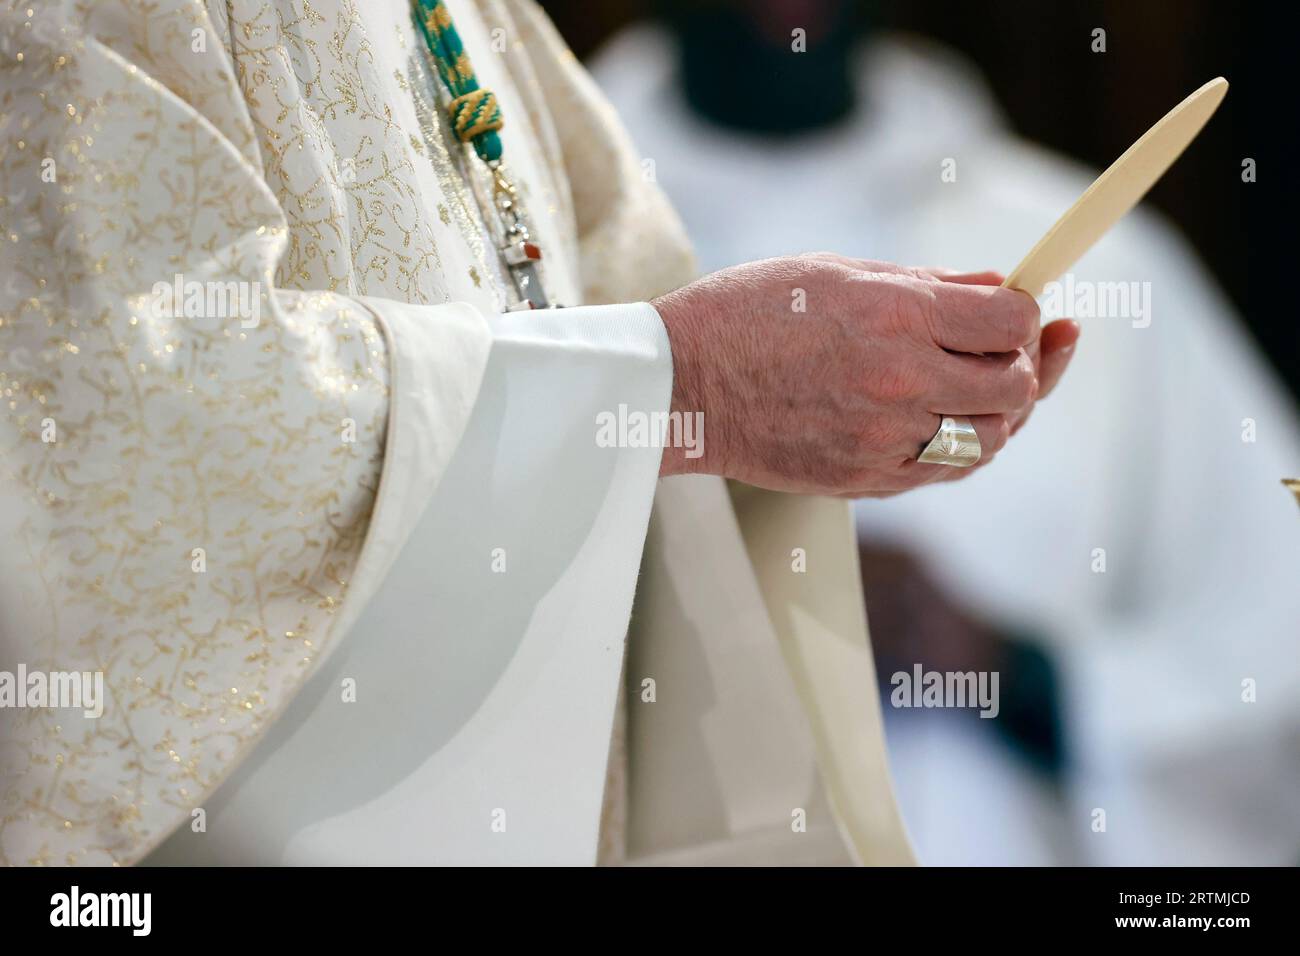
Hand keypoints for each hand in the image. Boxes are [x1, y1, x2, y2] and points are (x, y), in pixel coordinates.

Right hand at [653, 253, 1077, 496]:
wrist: (682, 385)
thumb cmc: (747, 314)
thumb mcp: (836, 271)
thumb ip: (925, 283)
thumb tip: (997, 286)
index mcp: (895, 316)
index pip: (1012, 322)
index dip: (1027, 315)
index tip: (1015, 312)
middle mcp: (900, 381)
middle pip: (1015, 386)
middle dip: (1023, 364)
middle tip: (1001, 350)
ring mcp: (885, 439)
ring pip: (991, 438)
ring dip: (998, 412)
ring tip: (974, 386)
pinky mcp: (867, 479)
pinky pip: (947, 471)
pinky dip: (962, 445)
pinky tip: (946, 418)